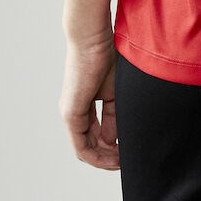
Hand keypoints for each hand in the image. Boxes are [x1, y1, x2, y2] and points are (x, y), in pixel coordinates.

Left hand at [59, 30, 119, 169]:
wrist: (93, 37)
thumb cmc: (107, 54)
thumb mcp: (116, 90)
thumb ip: (114, 114)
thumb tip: (115, 139)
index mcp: (85, 103)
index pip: (97, 133)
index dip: (113, 146)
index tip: (129, 150)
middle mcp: (74, 111)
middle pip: (90, 144)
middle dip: (109, 156)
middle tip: (127, 161)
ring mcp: (71, 113)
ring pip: (85, 148)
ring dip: (103, 159)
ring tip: (122, 162)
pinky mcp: (71, 113)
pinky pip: (81, 145)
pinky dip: (96, 156)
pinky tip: (112, 159)